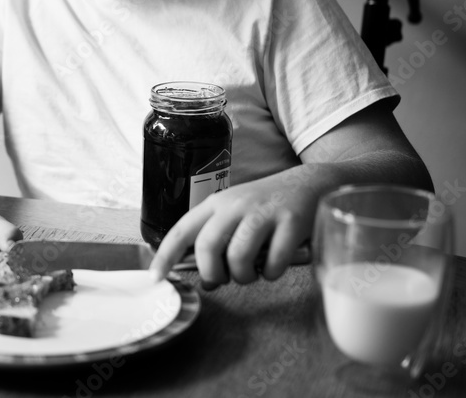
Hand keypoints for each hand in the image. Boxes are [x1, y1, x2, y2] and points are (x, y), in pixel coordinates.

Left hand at [149, 169, 315, 286]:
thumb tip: (207, 282)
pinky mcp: (290, 222)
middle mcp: (235, 206)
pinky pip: (273, 262)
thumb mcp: (236, 217)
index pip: (182, 230)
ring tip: (252, 273)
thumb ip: (219, 244)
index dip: (165, 255)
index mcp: (216, 204)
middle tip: (224, 279)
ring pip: (238, 257)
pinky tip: (275, 266)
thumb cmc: (267, 207)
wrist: (310, 184)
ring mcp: (263, 213)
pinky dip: (272, 273)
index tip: (156, 277)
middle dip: (212, 273)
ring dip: (244, 276)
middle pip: (207, 246)